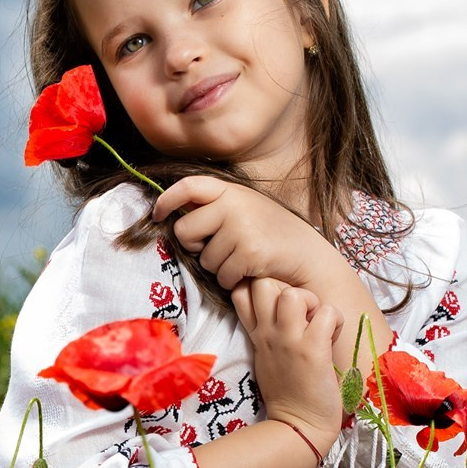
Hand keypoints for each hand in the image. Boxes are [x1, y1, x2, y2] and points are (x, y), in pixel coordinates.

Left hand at [150, 175, 337, 293]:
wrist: (308, 255)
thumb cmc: (272, 234)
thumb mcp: (246, 209)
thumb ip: (217, 207)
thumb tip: (176, 213)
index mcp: (231, 191)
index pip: (189, 187)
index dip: (167, 200)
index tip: (158, 214)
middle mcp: (234, 205)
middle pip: (185, 230)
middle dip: (195, 246)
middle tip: (216, 248)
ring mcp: (241, 228)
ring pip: (204, 259)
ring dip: (219, 267)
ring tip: (242, 259)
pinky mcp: (248, 252)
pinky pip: (221, 276)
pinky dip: (232, 280)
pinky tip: (250, 272)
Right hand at [231, 276, 343, 448]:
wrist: (298, 426)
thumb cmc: (287, 393)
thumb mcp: (264, 358)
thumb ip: (265, 332)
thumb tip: (277, 309)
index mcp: (257, 335)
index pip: (241, 291)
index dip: (261, 288)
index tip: (279, 306)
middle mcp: (268, 333)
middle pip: (264, 283)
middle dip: (288, 289)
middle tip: (303, 314)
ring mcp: (289, 340)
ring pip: (294, 293)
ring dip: (313, 303)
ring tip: (318, 324)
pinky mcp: (312, 350)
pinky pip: (327, 312)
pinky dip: (335, 321)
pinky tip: (332, 338)